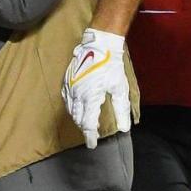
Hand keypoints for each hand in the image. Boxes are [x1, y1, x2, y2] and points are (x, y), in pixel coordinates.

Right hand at [62, 27, 130, 148]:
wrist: (99, 45)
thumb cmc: (112, 66)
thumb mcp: (120, 88)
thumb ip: (121, 109)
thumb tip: (124, 128)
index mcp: (91, 97)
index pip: (88, 123)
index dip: (90, 136)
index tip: (92, 145)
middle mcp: (77, 94)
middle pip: (78, 118)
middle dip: (84, 128)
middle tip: (91, 134)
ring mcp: (70, 87)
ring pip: (71, 110)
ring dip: (78, 119)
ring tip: (85, 124)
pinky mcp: (67, 80)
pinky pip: (66, 99)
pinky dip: (71, 107)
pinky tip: (76, 109)